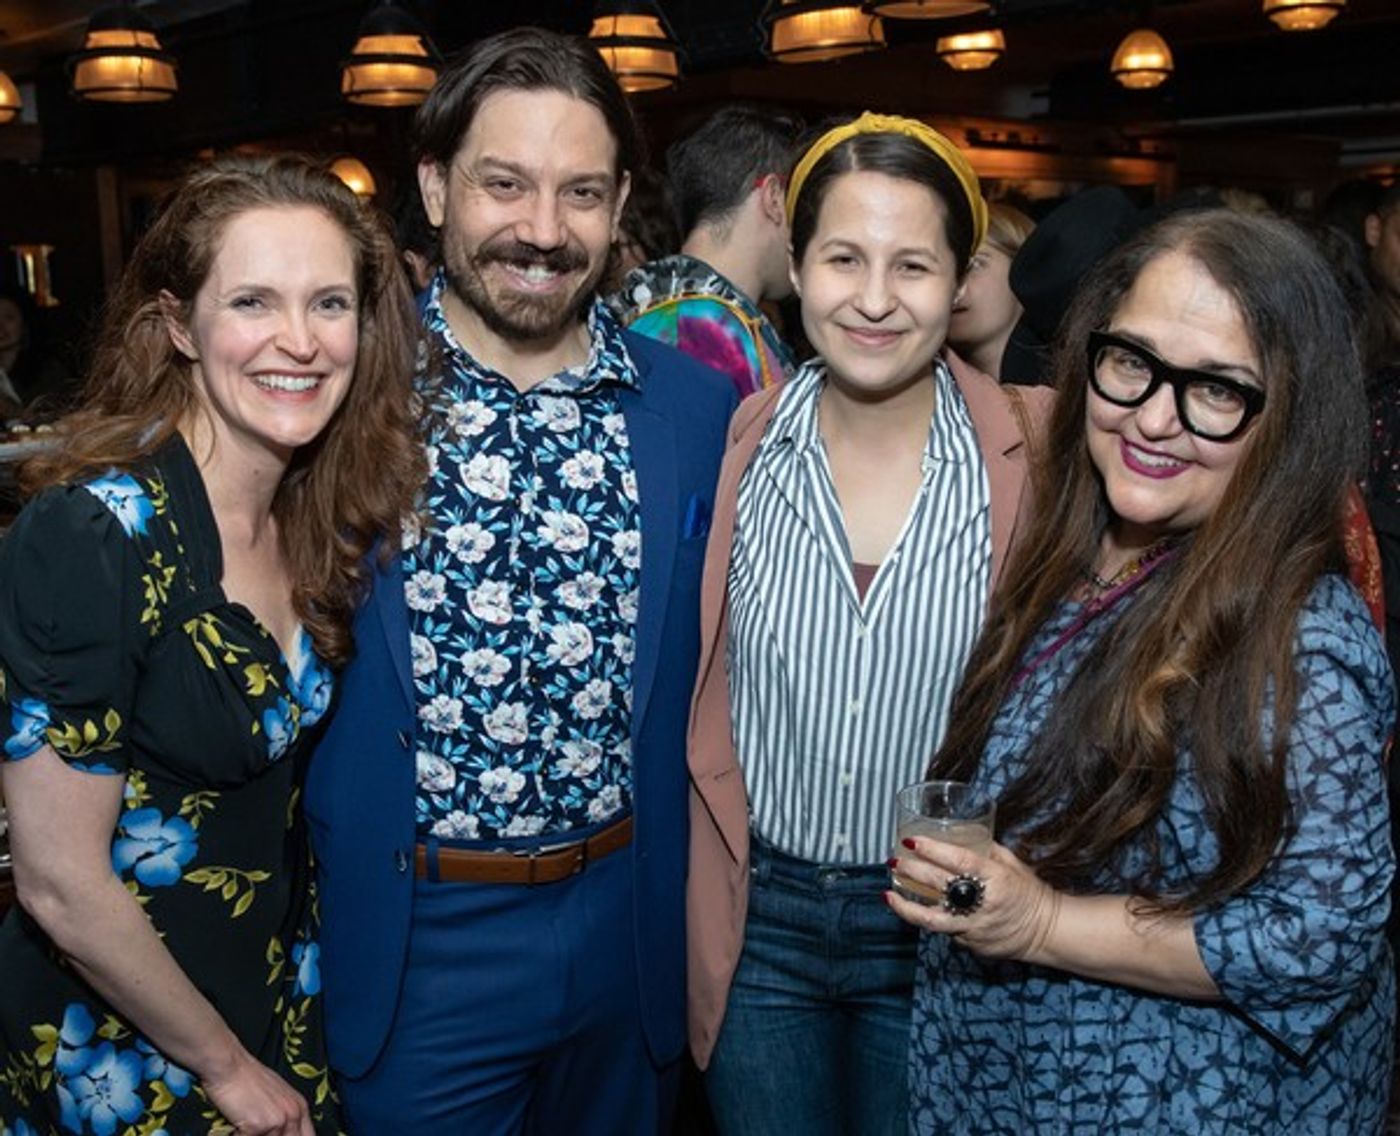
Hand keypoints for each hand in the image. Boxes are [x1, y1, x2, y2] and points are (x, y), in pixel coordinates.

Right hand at [200, 1048, 312, 1135]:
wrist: (230, 1066)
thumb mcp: (278, 1095)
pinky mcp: (259, 1126)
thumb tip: (283, 1132)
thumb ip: (285, 1115)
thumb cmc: (248, 1078)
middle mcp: (293, 1115)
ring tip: (246, 1123)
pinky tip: (236, 1125)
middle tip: (261, 1130)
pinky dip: (239, 1135)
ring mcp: (278, 1121)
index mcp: (300, 1107)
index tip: (278, 1134)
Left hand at [886, 836, 1060, 962]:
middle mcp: (984, 903)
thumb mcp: (1012, 865)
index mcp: (997, 878)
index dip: (933, 850)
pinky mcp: (972, 944)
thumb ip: (985, 850)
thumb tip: (959, 832)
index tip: (912, 841)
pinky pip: (947, 931)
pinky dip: (930, 919)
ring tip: (889, 895)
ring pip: (934, 920)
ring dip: (907, 907)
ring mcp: (977, 927)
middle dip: (912, 872)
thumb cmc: (1029, 892)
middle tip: (895, 862)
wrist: (1047, 931)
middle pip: (941, 886)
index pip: (960, 861)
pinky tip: (914, 910)